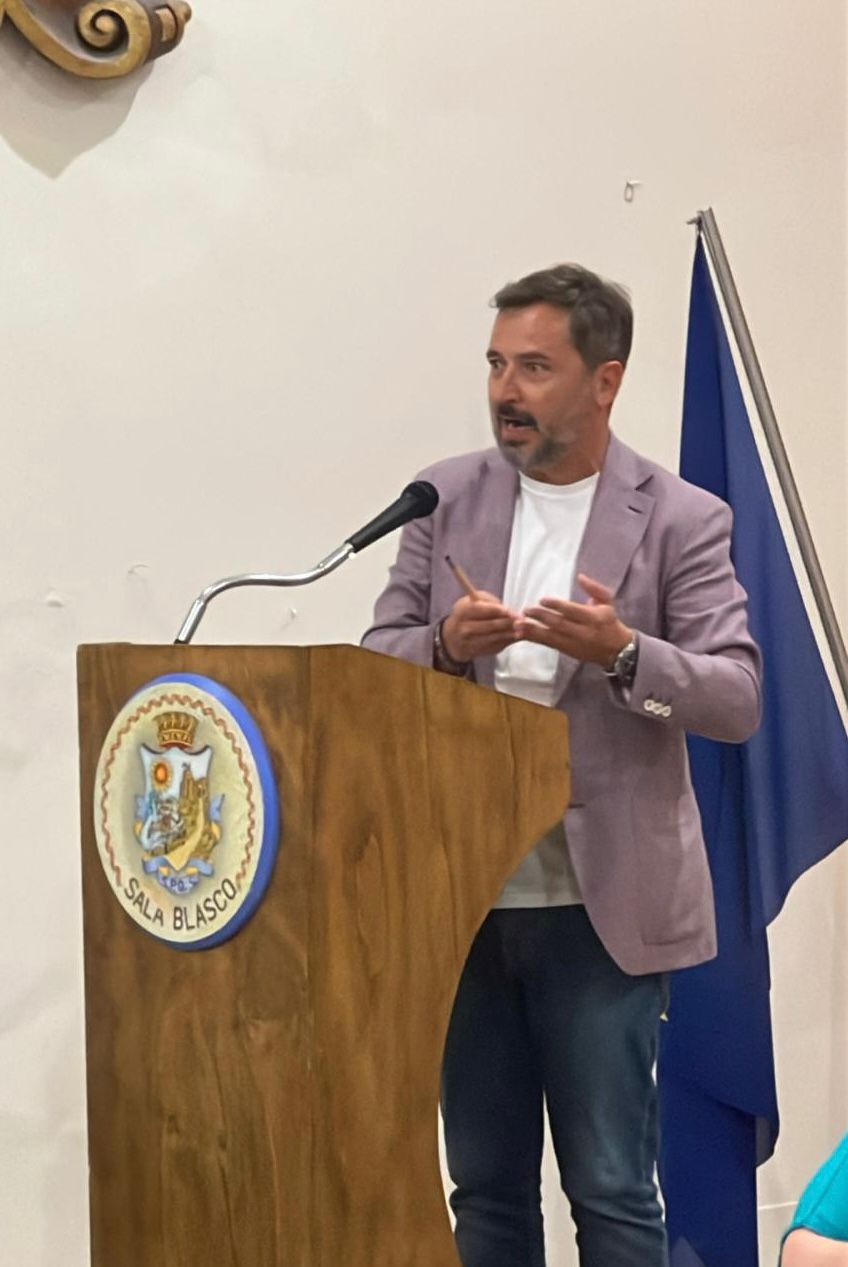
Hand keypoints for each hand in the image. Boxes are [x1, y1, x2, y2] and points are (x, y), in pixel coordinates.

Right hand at [442, 590, 518, 661]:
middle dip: (507, 622)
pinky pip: (494, 646)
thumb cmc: (468, 614)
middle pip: (489, 625)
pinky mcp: (477, 652)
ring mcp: (470, 642)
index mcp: (462, 611)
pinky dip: (506, 641)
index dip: (497, 610)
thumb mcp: (473, 602)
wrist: (453, 637)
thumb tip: (509, 610)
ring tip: (522, 629)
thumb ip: (489, 602)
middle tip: (522, 620)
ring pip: (494, 637)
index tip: (511, 610)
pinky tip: (515, 636)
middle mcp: (464, 628)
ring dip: (510, 633)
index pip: (481, 610)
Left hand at [515, 573, 631, 666]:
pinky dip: (535, 639)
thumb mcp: (608, 602)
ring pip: (551, 637)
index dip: (557, 605)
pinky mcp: (568, 651)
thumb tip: (580, 576)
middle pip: (559, 624)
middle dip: (541, 617)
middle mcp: (583, 632)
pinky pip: (549, 645)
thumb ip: (594, 588)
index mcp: (594, 618)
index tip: (542, 599)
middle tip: (526, 610)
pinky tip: (522, 634)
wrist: (617, 650)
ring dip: (533, 631)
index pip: (572, 611)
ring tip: (518, 624)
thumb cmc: (610, 621)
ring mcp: (574, 644)